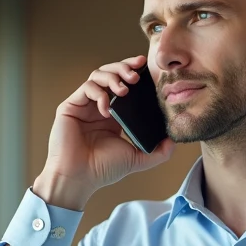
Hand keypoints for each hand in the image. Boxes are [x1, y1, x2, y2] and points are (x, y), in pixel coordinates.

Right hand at [34, 56, 174, 209]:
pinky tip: (107, 108)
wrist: (79, 178)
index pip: (124, 84)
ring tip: (125, 88)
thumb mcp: (137, 159)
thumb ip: (159, 152)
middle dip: (124, 67)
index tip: (146, 67)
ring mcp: (84, 105)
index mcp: (114, 114)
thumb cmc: (103, 169)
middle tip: (137, 74)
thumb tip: (175, 141)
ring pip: (98, 75)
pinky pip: (87, 88)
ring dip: (114, 76)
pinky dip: (100, 93)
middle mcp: (98, 106)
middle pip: (111, 73)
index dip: (134, 72)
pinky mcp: (70, 106)